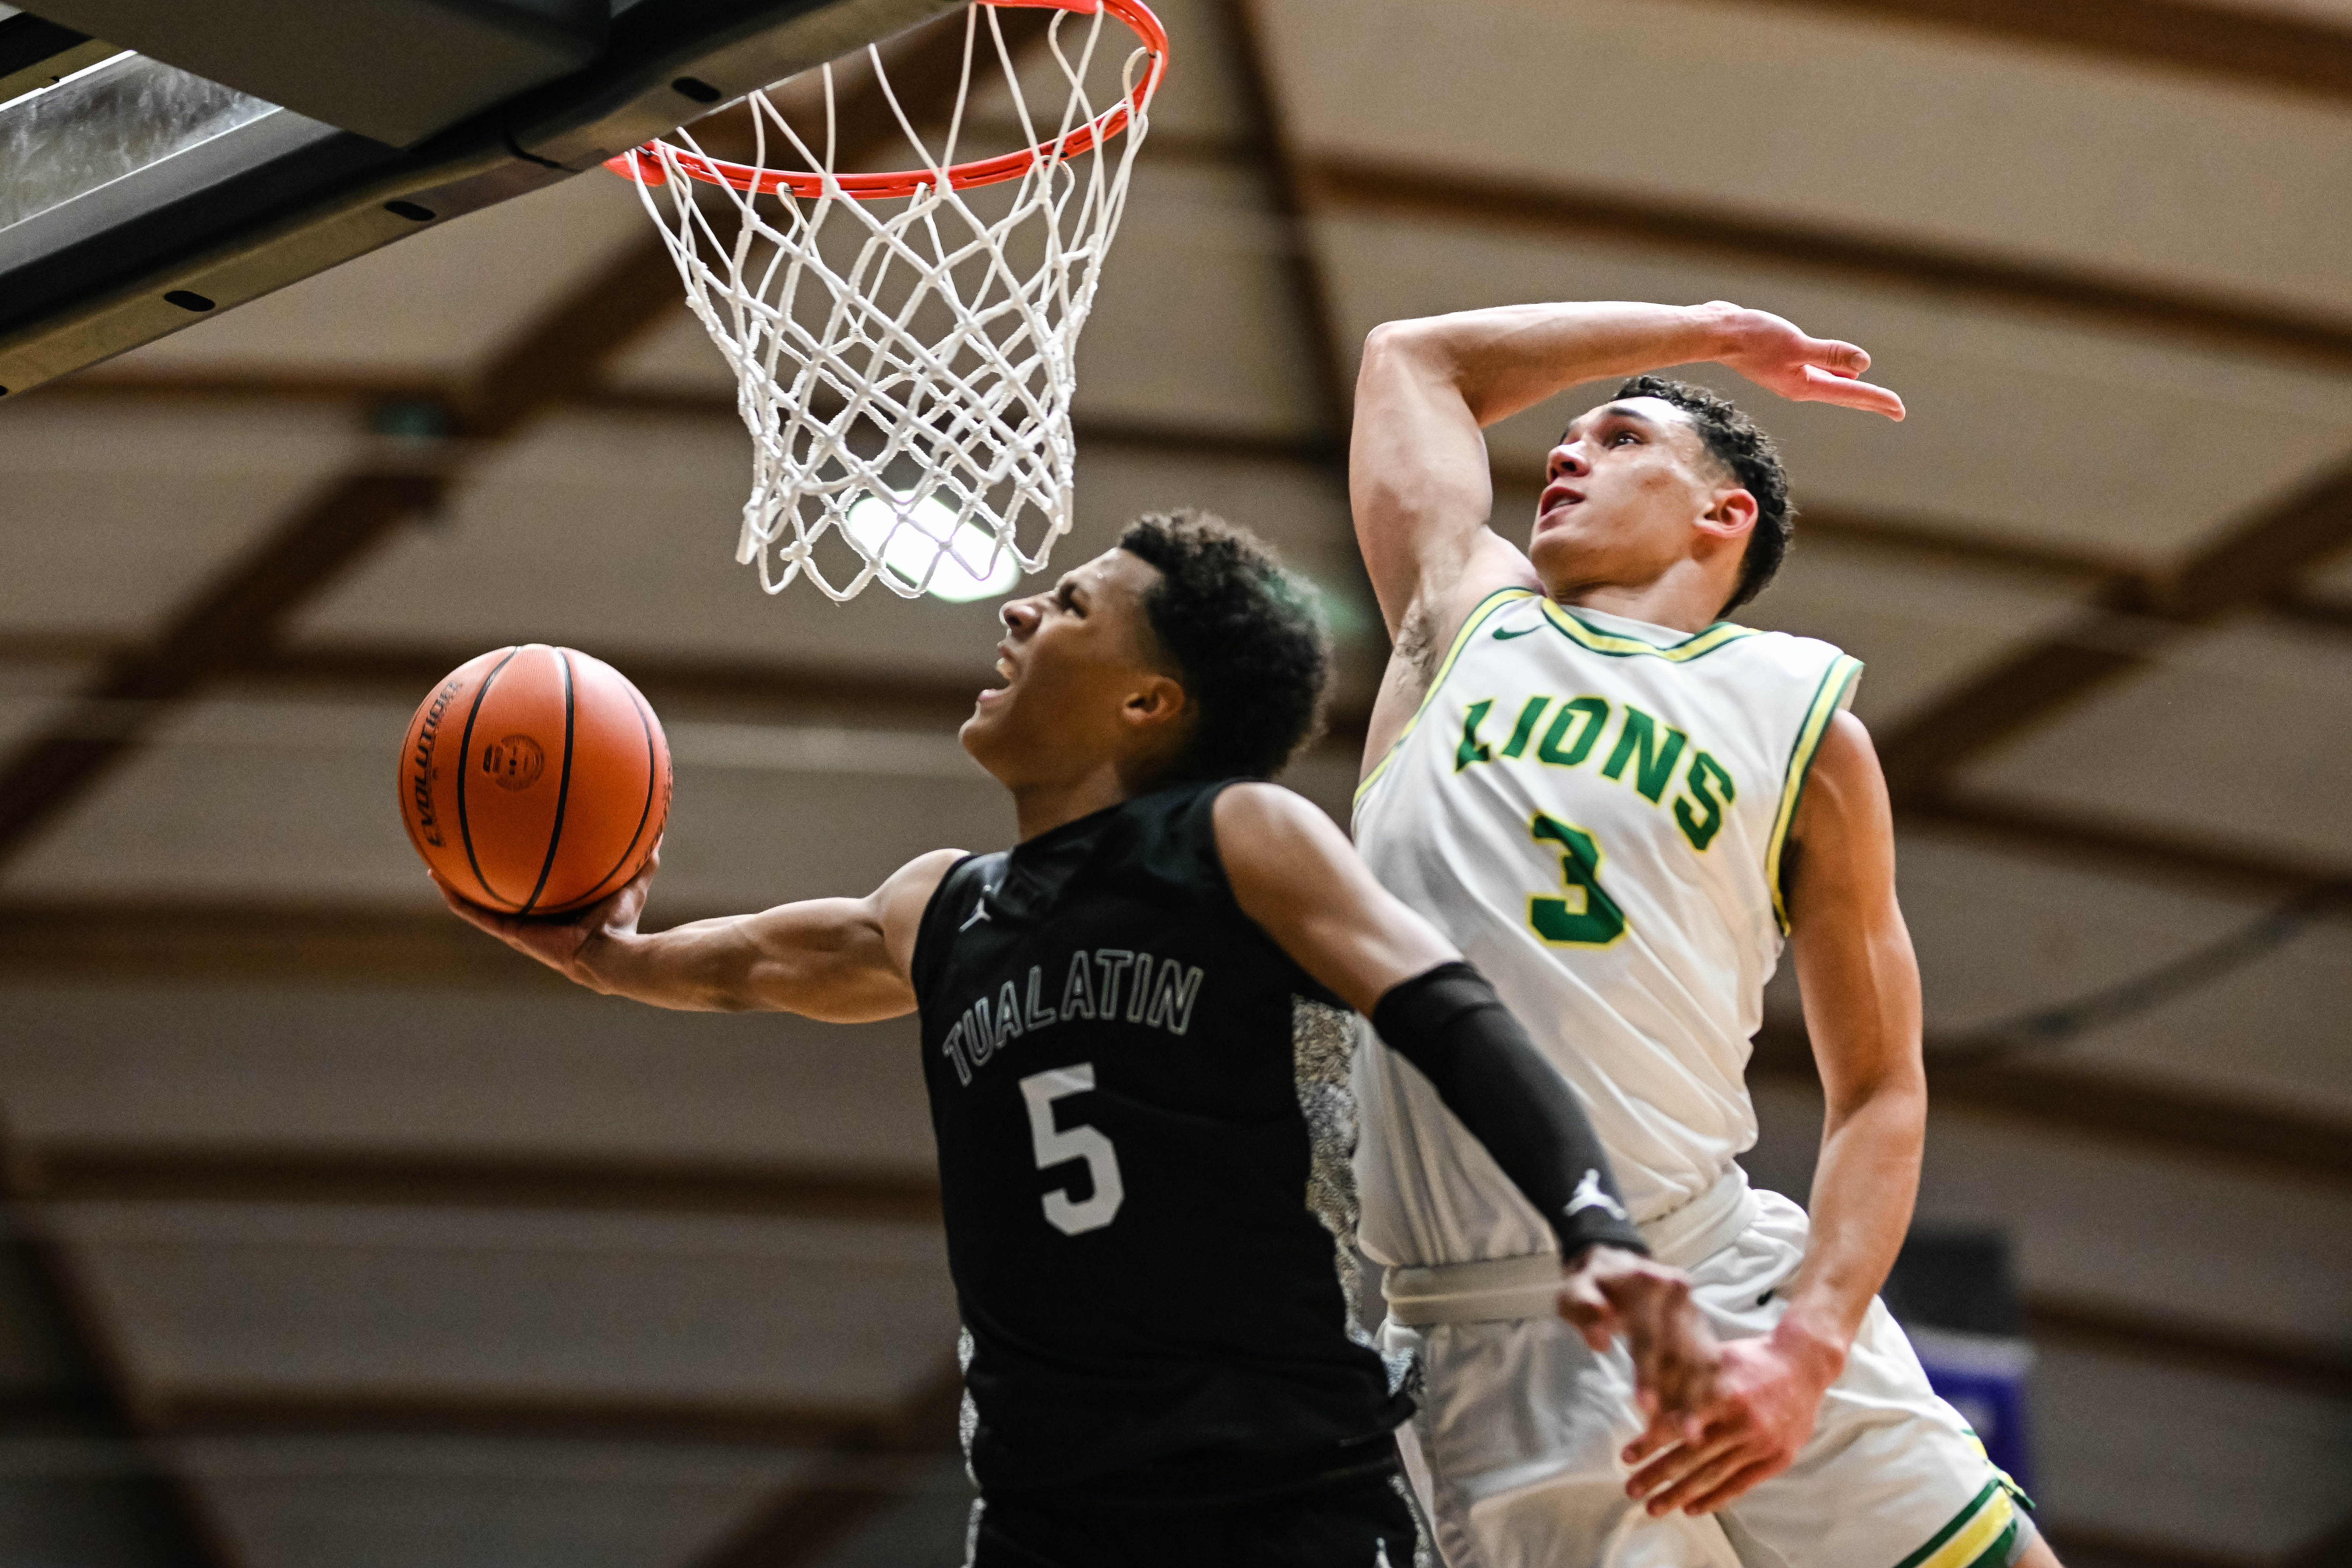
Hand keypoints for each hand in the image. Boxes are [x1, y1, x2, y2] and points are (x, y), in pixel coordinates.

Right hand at [433, 845, 659, 987]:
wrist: (612, 954)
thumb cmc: (625, 923)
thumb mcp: (633, 882)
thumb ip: (644, 857)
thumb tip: (659, 829)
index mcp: (558, 909)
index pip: (534, 887)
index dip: (520, 871)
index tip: (509, 851)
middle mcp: (535, 919)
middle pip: (502, 896)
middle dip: (483, 878)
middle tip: (463, 854)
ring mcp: (521, 929)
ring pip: (481, 906)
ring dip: (459, 888)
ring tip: (436, 866)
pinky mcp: (514, 935)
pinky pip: (478, 916)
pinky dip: (459, 900)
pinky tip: (440, 880)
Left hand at [1559, 1247, 1719, 1446]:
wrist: (1617, 1267)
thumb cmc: (1592, 1285)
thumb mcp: (1575, 1290)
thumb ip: (1584, 1309)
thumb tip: (1598, 1341)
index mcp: (1648, 1282)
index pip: (1648, 1333)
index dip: (1648, 1371)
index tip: (1645, 1405)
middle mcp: (1679, 1295)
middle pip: (1683, 1351)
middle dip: (1683, 1394)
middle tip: (1681, 1434)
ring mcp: (1695, 1311)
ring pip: (1702, 1360)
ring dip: (1699, 1398)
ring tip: (1691, 1435)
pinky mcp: (1703, 1327)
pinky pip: (1709, 1362)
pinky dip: (1704, 1391)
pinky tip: (1699, 1419)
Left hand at [1623, 1323, 1840, 1515]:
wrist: (1803, 1364)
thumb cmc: (1751, 1359)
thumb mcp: (1715, 1359)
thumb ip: (1684, 1382)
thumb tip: (1645, 1405)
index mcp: (1725, 1392)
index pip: (1680, 1424)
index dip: (1651, 1442)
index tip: (1627, 1456)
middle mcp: (1743, 1421)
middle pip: (1692, 1455)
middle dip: (1658, 1474)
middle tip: (1631, 1489)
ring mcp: (1762, 1443)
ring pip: (1714, 1475)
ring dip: (1680, 1494)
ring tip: (1654, 1507)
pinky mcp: (1778, 1458)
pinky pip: (1741, 1484)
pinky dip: (1715, 1499)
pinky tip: (1692, 1509)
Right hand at [1705, 302, 1904, 420]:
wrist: (1716, 334)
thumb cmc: (1753, 338)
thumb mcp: (1796, 346)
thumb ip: (1830, 354)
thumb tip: (1864, 365)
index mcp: (1804, 385)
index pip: (1850, 393)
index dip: (1877, 399)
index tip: (1900, 410)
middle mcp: (1798, 385)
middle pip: (1844, 394)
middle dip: (1870, 401)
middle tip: (1895, 409)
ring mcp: (1789, 376)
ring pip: (1830, 384)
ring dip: (1852, 390)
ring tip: (1872, 395)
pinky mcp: (1782, 363)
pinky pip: (1817, 372)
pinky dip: (1833, 374)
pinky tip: (1839, 371)